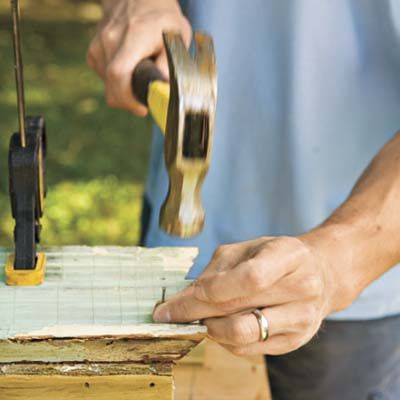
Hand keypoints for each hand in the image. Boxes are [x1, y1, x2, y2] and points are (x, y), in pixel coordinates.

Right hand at [87, 0, 191, 113]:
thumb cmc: (163, 19)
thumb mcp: (178, 36)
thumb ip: (169, 62)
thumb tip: (164, 87)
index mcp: (134, 36)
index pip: (118, 74)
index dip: (127, 98)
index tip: (141, 108)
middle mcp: (110, 39)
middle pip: (112, 87)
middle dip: (129, 102)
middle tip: (144, 103)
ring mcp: (99, 45)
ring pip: (108, 86)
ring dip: (124, 91)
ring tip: (140, 78)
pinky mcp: (94, 51)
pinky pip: (104, 78)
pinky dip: (116, 82)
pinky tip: (129, 70)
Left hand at [153, 229, 359, 355]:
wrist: (321, 274)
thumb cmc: (276, 257)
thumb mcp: (248, 248)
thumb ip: (216, 271)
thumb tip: (183, 299)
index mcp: (288, 256)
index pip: (248, 279)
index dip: (208, 293)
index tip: (172, 304)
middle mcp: (301, 289)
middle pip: (239, 311)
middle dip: (195, 314)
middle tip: (170, 314)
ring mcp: (301, 319)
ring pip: (241, 336)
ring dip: (210, 328)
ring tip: (201, 316)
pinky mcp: (295, 341)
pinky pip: (247, 349)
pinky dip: (224, 339)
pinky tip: (221, 323)